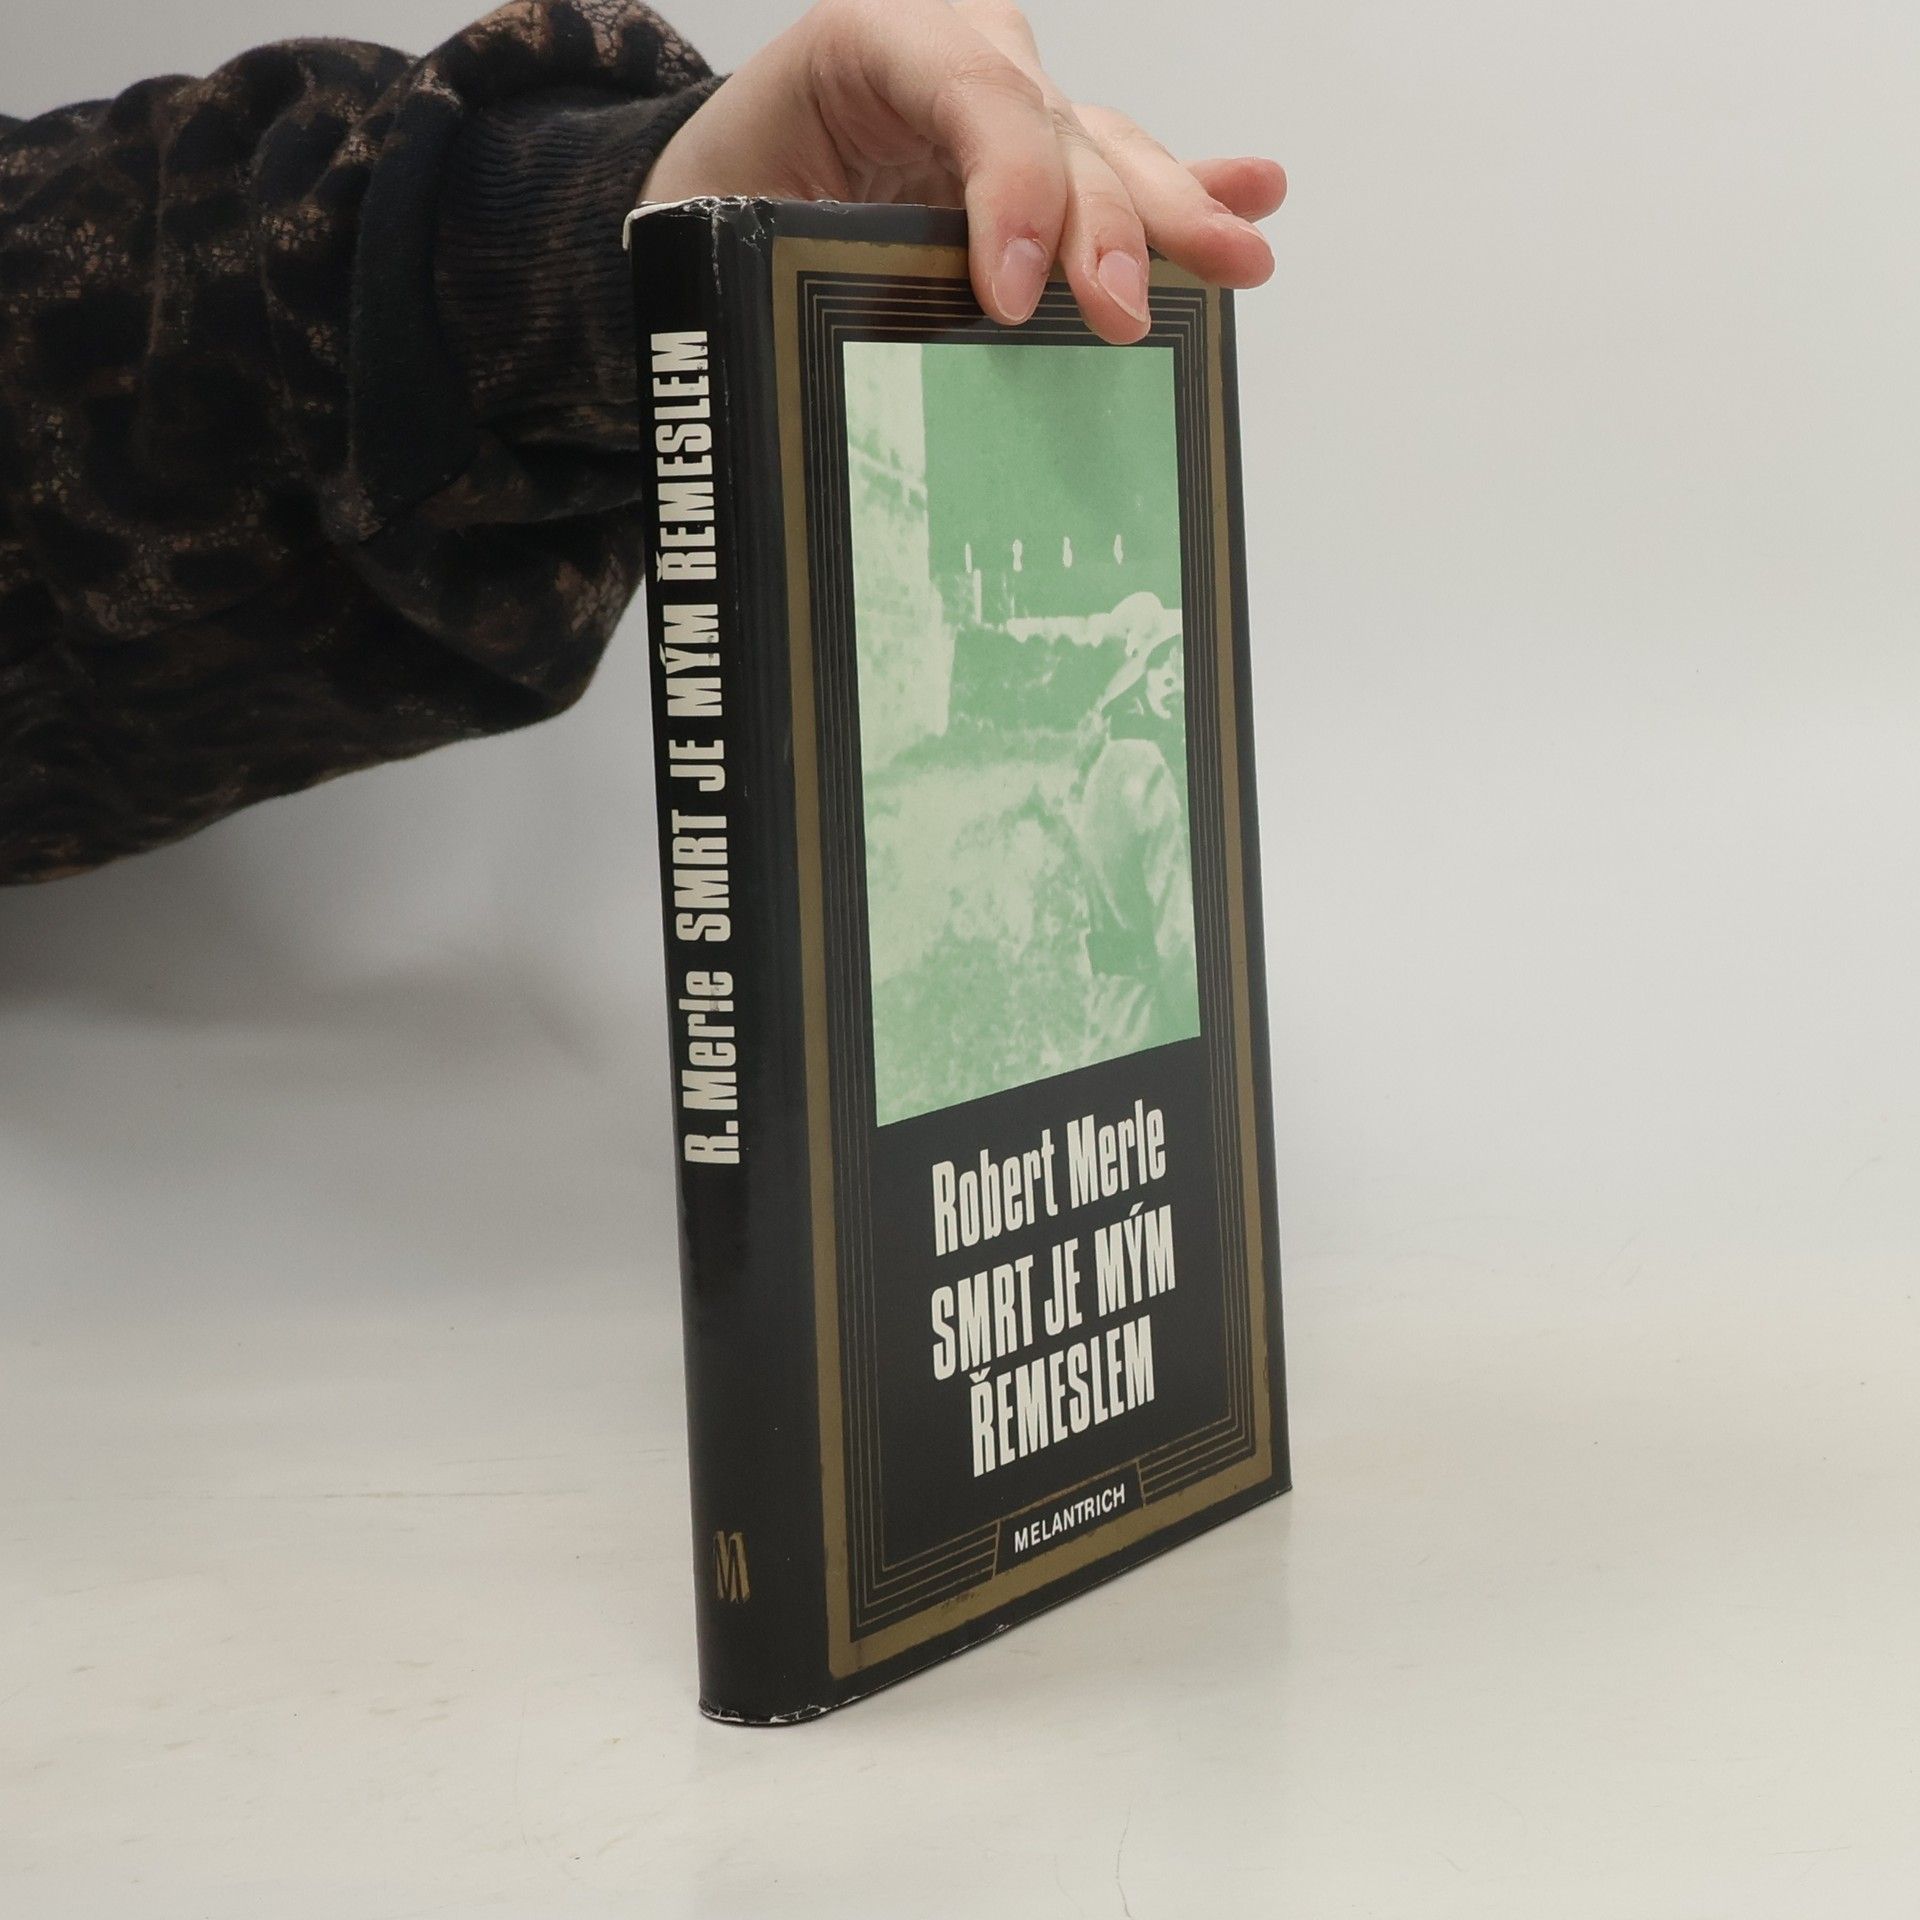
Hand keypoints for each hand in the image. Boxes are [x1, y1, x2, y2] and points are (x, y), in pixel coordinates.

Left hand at [643, 0, 1284, 344]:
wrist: (713, 175)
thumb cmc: (720, 195)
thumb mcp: (730, 217)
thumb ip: (806, 257)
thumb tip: (855, 359)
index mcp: (870, 38)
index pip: (971, 95)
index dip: (1009, 192)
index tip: (1013, 298)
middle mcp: (954, 48)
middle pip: (1059, 128)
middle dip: (1106, 223)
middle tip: (1123, 313)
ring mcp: (1002, 95)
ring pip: (1103, 147)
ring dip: (1177, 211)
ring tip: (1239, 257)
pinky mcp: (1028, 147)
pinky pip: (1113, 162)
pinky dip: (1183, 186)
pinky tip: (1253, 196)